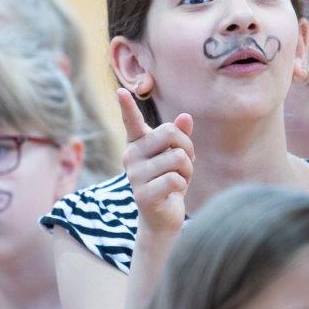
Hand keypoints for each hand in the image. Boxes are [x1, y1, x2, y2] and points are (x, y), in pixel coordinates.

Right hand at [118, 89, 193, 236]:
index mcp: (137, 143)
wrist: (162, 218)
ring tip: (179, 180)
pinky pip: (175, 179)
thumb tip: (185, 117)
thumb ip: (180, 136)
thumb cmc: (169, 181)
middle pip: (170, 132)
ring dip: (188, 170)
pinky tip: (174, 192)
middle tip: (186, 162)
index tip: (120, 90)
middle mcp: (131, 156)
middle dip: (188, 147)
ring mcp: (134, 175)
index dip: (126, 106)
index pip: (131, 121)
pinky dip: (183, 185)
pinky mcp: (142, 194)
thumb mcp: (177, 156)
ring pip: (177, 158)